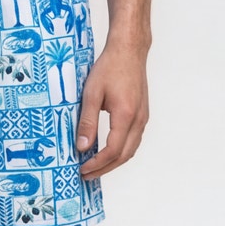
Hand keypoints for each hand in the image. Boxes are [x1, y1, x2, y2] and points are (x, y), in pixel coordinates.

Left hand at [75, 39, 149, 177]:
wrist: (129, 51)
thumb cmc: (110, 67)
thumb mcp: (91, 93)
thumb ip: (87, 121)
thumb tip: (82, 146)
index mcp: (126, 116)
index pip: (112, 151)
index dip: (97, 164)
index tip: (82, 169)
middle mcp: (138, 120)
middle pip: (124, 155)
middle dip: (105, 168)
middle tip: (86, 174)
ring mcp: (143, 118)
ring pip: (131, 149)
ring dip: (113, 161)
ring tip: (95, 166)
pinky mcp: (142, 114)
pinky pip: (133, 140)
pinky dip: (120, 150)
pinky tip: (107, 150)